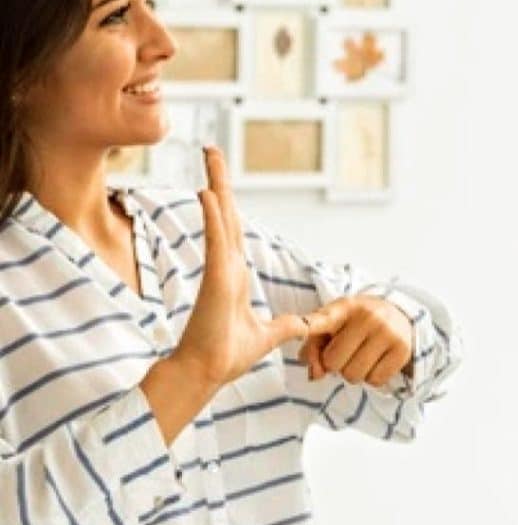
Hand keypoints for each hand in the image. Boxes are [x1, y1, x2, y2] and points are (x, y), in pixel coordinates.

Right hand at [172, 147, 310, 387]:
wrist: (207, 374)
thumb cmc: (227, 356)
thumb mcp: (268, 336)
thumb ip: (285, 327)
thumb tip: (303, 324)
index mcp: (235, 276)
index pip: (233, 230)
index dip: (228, 204)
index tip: (220, 182)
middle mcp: (226, 266)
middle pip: (225, 214)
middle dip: (219, 182)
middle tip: (212, 151)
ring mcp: (220, 270)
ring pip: (220, 219)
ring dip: (216, 186)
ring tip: (210, 155)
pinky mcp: (216, 279)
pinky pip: (217, 241)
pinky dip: (214, 218)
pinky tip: (209, 193)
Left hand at [298, 295, 412, 387]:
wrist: (400, 315)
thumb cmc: (357, 324)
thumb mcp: (333, 325)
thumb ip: (313, 347)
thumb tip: (316, 375)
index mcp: (345, 307)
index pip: (321, 320)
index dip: (303, 326)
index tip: (297, 329)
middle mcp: (368, 317)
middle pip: (334, 362)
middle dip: (336, 364)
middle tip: (348, 352)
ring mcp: (388, 332)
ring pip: (354, 375)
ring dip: (354, 372)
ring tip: (362, 356)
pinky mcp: (402, 350)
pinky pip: (375, 381)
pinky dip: (372, 377)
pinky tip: (376, 362)